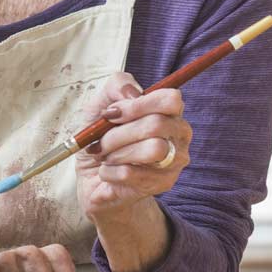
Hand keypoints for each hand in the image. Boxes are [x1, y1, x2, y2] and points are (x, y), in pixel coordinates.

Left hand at [75, 71, 191, 221]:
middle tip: (100, 141)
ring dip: (116, 152)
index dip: (139, 104)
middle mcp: (178, 135)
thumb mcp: (100, 105)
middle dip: (118, 133)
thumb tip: (133, 94)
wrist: (92, 178)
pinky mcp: (162, 185)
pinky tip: (106, 172)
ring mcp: (174, 162)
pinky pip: (133, 173)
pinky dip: (109, 171)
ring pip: (152, 149)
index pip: (171, 99)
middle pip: (157, 125)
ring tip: (104, 156)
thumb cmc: (101, 138)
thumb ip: (117, 86)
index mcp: (168, 112)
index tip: (111, 113)